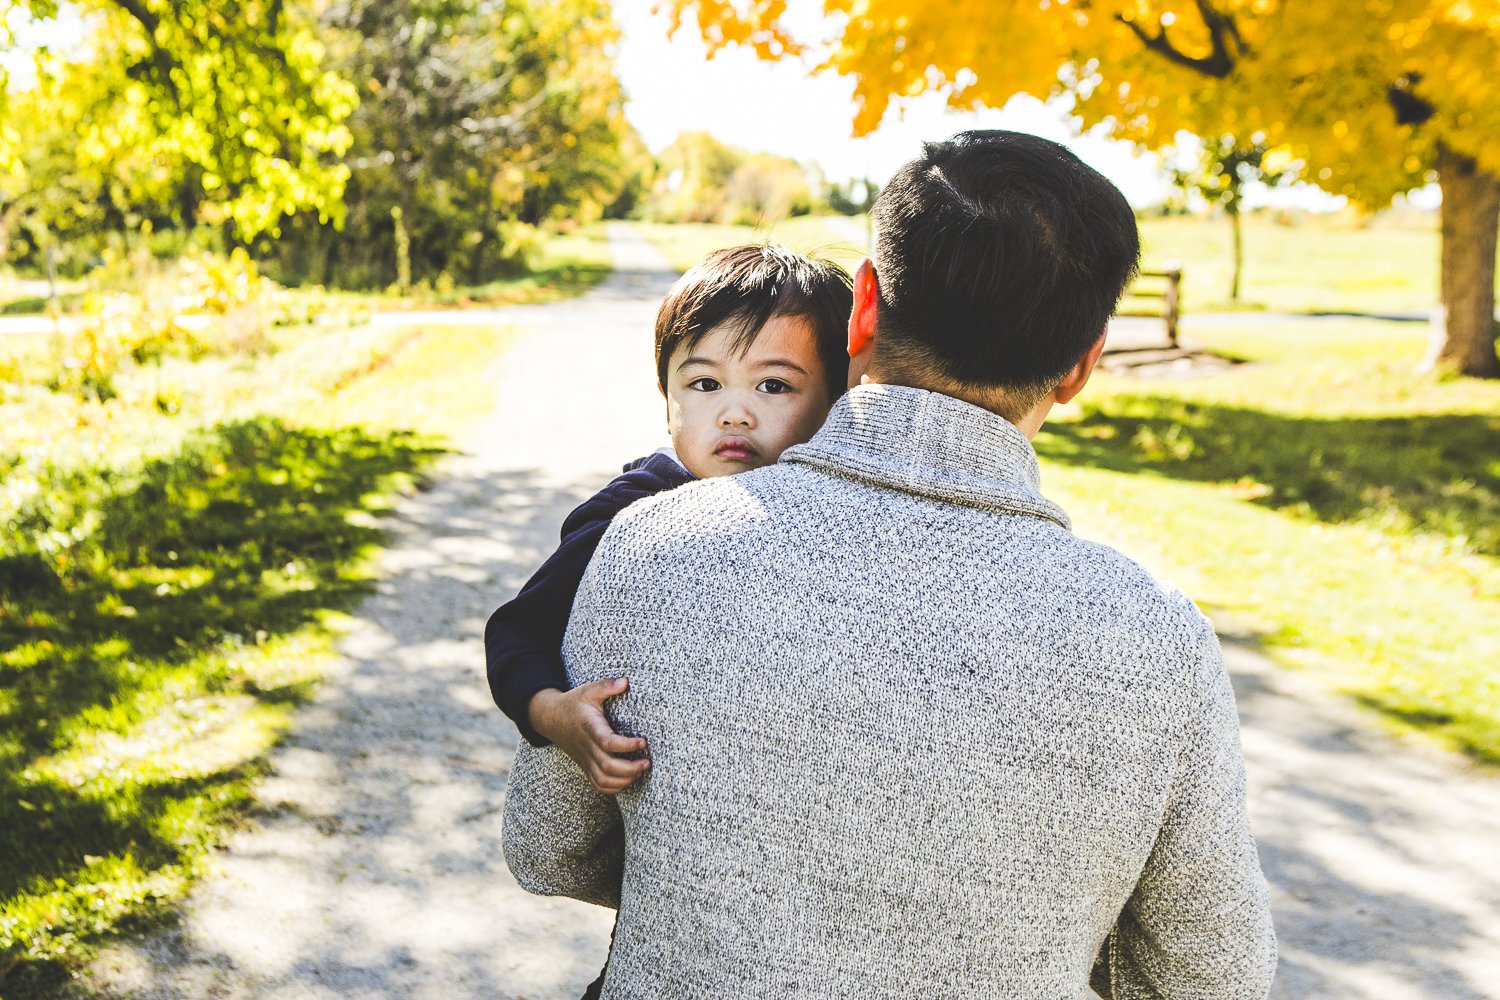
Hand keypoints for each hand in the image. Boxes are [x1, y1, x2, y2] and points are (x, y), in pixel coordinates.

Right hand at [526, 678, 649, 793]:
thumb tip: (625, 681)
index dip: (627, 746)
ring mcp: (585, 760)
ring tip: (640, 770)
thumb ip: (606, 685)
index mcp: (589, 728)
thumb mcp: (588, 690)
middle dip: (630, 769)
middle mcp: (587, 747)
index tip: (643, 741)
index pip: (608, 742)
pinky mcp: (586, 767)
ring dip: (624, 780)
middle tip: (647, 762)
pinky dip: (615, 787)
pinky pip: (598, 785)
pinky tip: (628, 778)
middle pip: (607, 767)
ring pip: (603, 780)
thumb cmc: (573, 704)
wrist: (551, 719)